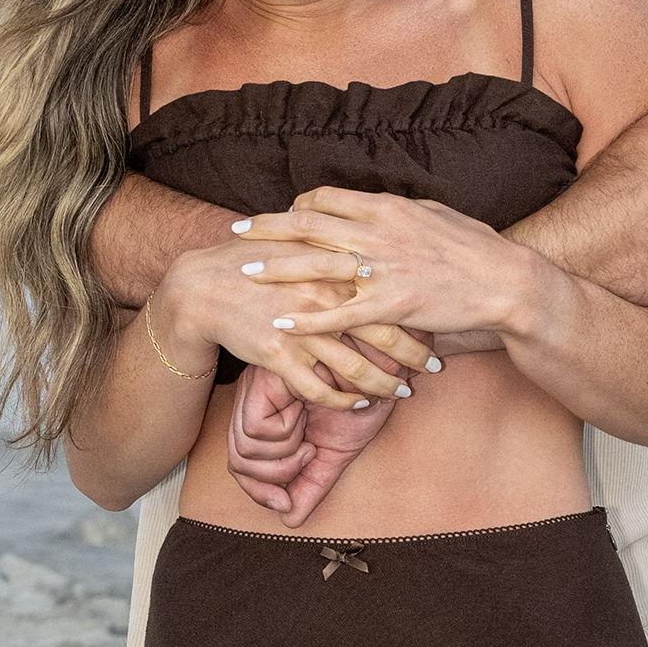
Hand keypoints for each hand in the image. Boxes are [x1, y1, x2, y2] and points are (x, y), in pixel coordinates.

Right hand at [150, 243, 409, 414]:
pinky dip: (342, 400)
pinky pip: (319, 389)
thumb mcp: (304, 243)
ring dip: (383, 386)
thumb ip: (342, 247)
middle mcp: (322, 296)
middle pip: (382, 332)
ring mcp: (300, 328)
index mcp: (333, 265)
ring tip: (401, 394)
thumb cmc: (258, 262)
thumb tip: (380, 251)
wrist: (205, 287)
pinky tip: (357, 403)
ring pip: (355, 368)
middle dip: (413, 355)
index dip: (419, 313)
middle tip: (433, 368)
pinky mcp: (278, 355)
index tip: (442, 324)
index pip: (390, 292)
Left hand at [221, 188, 541, 354]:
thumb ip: (397, 211)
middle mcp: (379, 233)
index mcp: (388, 206)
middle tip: (237, 230)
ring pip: (316, 267)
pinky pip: (339, 315)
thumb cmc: (474, 248)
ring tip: (246, 273)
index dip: (298, 205)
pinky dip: (308, 321)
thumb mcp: (433, 215)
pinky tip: (282, 326)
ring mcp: (383, 270)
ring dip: (277, 270)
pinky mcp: (391, 305)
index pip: (327, 198)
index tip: (282, 215)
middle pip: (310, 225)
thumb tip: (373, 206)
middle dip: (269, 227)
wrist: (506, 281)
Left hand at [224, 366, 396, 520]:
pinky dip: (285, 435)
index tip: (286, 504)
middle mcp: (257, 400)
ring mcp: (257, 389)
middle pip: (237, 461)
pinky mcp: (264, 379)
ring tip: (310, 440)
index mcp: (269, 414)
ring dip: (284, 458)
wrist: (386, 363)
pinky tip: (307, 419)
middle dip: (270, 481)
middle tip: (306, 463)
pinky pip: (256, 430)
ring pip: (244, 450)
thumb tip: (289, 520)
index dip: (259, 493)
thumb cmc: (365, 399)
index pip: (242, 464)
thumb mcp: (336, 451)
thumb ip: (311, 484)